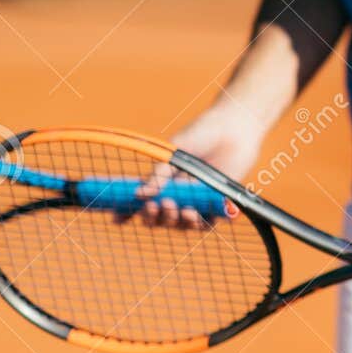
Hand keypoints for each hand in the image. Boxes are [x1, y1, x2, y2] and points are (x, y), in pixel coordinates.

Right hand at [137, 101, 267, 226]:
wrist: (234, 128)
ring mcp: (199, 200)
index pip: (143, 204)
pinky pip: (211, 221)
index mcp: (164, 183)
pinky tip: (201, 214)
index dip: (131, 214)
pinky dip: (206, 222)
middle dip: (158, 218)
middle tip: (162, 205)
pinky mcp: (219, 202)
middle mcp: (179, 195)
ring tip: (185, 210)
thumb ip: (159, 175)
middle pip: (162, 219)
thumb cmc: (201, 136)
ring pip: (184, 224)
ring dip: (180, 223)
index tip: (118, 218)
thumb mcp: (173, 154)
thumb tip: (139, 195)